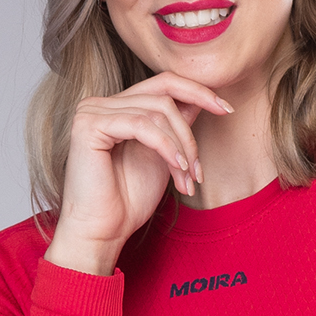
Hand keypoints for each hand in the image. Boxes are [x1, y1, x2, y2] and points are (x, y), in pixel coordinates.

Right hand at [46, 72, 231, 275]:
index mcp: (117, 107)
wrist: (102, 232)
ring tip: (188, 179)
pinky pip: (141, 125)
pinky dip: (166, 146)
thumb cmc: (128, 201)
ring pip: (157, 111)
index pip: (163, 83)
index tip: (226, 108)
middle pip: (163, 94)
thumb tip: (200, 100)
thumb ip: (175, 127)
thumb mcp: (164, 156)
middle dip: (190, 130)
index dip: (197, 90)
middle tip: (202, 166)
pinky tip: (177, 169)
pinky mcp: (89, 125)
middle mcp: (101, 104)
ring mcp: (92, 111)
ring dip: (181, 147)